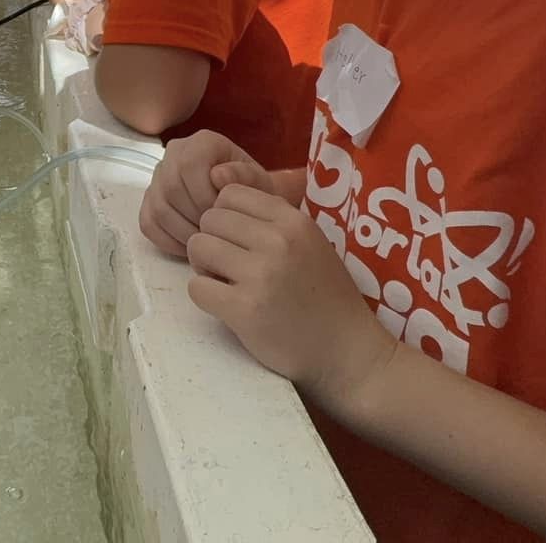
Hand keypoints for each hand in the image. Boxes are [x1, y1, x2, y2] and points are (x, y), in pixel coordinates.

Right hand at [139, 129, 278, 257]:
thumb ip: (245, 176)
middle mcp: (175, 152)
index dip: (205, 196)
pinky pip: (148, 222)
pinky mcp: (150, 200)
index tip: (224, 216)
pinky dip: (168, 240)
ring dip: (183, 232)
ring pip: (158, 208)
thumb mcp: (259, 184)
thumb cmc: (253, 193)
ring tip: (207, 242)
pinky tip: (191, 246)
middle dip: (194, 217)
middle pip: (170, 188)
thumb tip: (218, 175)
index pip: (190, 166)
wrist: (245, 204)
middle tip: (216, 234)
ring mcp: (159, 177)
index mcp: (203, 142)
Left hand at [187, 184, 394, 410]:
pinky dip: (205, 296)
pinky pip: (197, 287)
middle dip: (212, 241)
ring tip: (227, 284)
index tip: (236, 240)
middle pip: (209, 219)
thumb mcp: (310, 244)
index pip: (230, 193)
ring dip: (204, 267)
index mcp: (294, 221)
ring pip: (197, 247)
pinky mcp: (245, 309)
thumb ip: (272, 223)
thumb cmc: (326, 298)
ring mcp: (261, 275)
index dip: (224, 217)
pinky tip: (227, 306)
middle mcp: (278, 242)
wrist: (348, 352)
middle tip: (228, 267)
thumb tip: (219, 204)